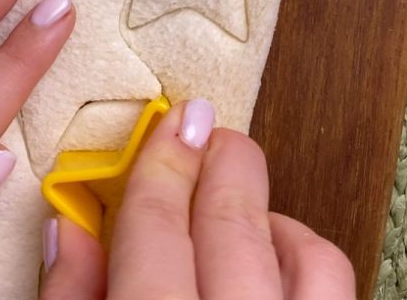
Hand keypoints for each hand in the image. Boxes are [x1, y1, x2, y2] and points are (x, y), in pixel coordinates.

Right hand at [41, 102, 355, 299]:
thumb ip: (70, 299)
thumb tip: (71, 228)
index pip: (157, 228)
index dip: (160, 164)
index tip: (169, 124)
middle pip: (233, 223)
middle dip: (220, 160)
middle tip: (205, 128)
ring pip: (308, 255)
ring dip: (270, 212)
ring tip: (236, 202)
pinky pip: (336, 289)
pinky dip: (305, 257)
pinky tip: (270, 262)